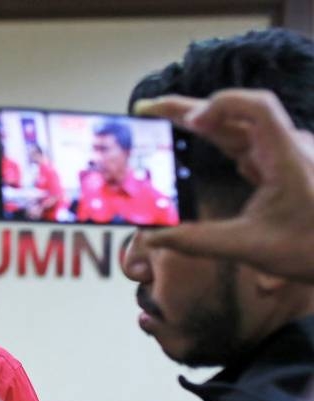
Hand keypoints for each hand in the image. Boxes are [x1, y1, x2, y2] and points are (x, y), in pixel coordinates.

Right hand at [134, 89, 313, 281]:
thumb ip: (197, 241)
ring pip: (238, 125)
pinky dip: (214, 136)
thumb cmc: (310, 249)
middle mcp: (288, 146)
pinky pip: (245, 140)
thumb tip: (152, 238)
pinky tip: (193, 139)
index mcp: (287, 158)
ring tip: (161, 120)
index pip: (258, 108)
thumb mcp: (251, 248)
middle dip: (190, 108)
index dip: (220, 106)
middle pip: (236, 111)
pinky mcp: (282, 162)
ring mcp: (286, 152)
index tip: (190, 122)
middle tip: (148, 108)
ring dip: (200, 120)